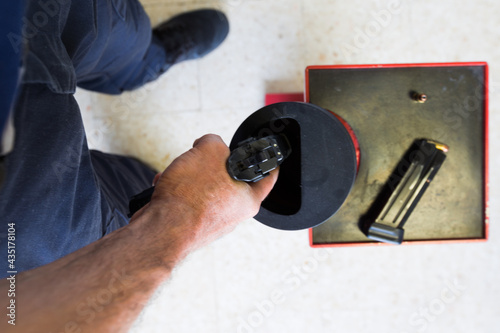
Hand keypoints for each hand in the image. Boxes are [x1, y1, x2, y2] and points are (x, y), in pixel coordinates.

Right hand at [146, 134, 277, 251]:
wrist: (161, 229)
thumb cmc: (189, 198)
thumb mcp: (209, 150)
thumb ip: (214, 142)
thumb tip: (207, 145)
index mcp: (248, 199)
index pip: (268, 176)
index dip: (268, 161)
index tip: (267, 155)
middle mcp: (232, 213)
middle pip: (228, 177)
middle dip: (210, 164)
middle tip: (201, 157)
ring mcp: (211, 220)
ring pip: (204, 186)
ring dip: (188, 175)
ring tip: (177, 173)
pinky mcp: (191, 224)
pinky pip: (187, 198)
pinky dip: (176, 188)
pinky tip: (166, 185)